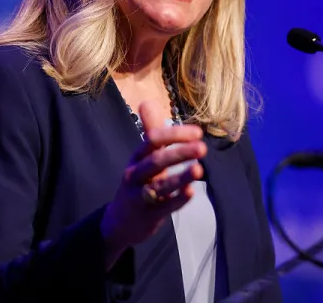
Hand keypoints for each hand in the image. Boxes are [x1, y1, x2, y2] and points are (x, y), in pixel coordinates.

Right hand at [100, 100, 206, 269]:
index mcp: (137, 157)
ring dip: (180, 177)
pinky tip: (191, 192)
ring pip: (159, 186)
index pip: (152, 140)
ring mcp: (140, 196)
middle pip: (155, 161)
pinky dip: (177, 200)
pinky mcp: (148, 215)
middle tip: (202, 147)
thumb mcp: (142, 157)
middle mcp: (136, 174)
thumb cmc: (138, 182)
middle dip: (178, 153)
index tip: (197, 132)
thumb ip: (150, 130)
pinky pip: (164, 207)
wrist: (119, 222)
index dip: (174, 135)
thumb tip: (147, 101)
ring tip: (199, 170)